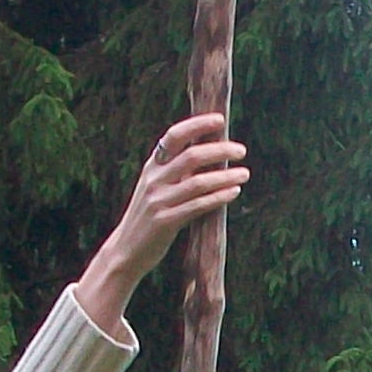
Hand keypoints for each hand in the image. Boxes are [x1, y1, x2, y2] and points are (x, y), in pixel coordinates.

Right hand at [75, 113, 247, 337]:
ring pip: (198, 182)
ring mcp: (159, 201)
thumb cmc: (149, 216)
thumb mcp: (155, 187)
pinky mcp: (166, 222)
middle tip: (241, 151)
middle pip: (191, 156)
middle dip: (220, 150)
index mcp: (152, 166)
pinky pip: (198, 206)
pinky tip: (234, 192)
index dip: (197, 125)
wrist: (126, 250)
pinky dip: (219, 197)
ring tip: (245, 174)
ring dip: (226, 176)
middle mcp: (154, 180)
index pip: (174, 136)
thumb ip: (176, 170)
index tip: (220, 120)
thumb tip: (211, 151)